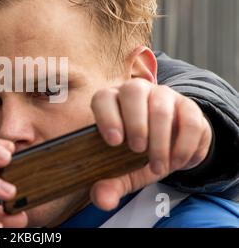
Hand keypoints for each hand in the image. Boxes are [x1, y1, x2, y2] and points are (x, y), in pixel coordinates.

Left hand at [90, 78, 211, 210]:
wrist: (171, 148)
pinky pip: (190, 121)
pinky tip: (178, 162)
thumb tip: (102, 200)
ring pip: (161, 107)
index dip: (106, 116)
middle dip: (136, 123)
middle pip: (133, 91)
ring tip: (158, 167)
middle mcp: (136, 92)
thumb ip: (110, 184)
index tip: (113, 141)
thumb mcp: (123, 171)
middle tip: (137, 150)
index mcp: (112, 103)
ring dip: (160, 140)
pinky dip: (184, 146)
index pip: (103, 98)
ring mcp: (163, 96)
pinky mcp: (188, 106)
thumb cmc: (138, 155)